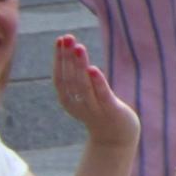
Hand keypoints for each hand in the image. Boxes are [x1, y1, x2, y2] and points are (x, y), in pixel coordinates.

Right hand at [50, 35, 137, 153]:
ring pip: (83, 85)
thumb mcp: (86, 95)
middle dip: (67, 57)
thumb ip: (79, 78)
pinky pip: (102, 95)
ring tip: (78, 47)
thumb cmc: (101, 111)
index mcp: (69, 101)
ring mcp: (94, 109)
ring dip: (80, 66)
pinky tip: (93, 69)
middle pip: (70, 78)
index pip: (60, 77)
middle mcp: (78, 105)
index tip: (60, 39)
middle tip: (67, 37)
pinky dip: (97, 82)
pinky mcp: (110, 111)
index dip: (58, 58)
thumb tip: (74, 51)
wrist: (117, 139)